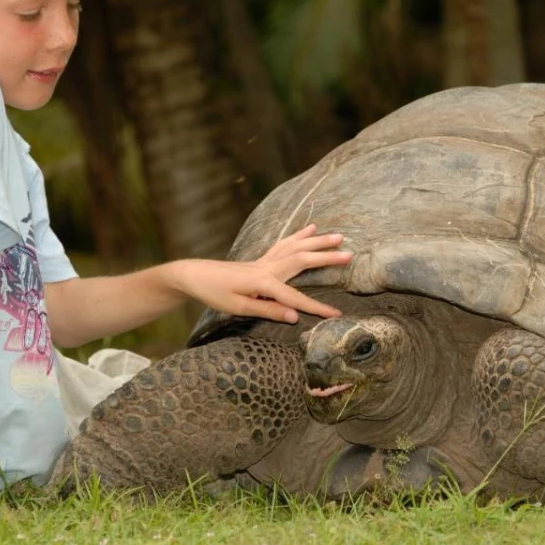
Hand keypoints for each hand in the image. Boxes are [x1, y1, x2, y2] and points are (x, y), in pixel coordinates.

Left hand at [179, 224, 351, 322]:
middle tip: (350, 254)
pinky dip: (299, 235)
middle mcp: (267, 267)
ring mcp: (265, 260)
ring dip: (317, 241)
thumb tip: (294, 316)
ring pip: (296, 247)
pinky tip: (310, 229)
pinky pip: (284, 244)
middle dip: (326, 258)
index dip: (316, 307)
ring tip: (337, 235)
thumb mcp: (238, 307)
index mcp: (263, 281)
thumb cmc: (214, 293)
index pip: (295, 298)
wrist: (194, 275)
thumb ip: (268, 309)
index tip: (336, 314)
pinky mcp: (261, 259)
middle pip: (302, 260)